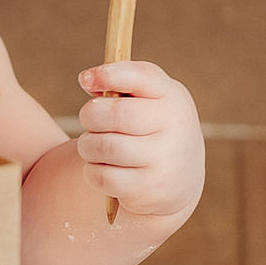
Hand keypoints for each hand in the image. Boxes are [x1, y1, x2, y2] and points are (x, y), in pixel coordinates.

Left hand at [76, 61, 204, 222]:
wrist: (180, 180)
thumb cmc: (151, 129)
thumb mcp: (149, 101)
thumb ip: (121, 85)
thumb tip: (89, 80)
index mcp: (171, 96)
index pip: (142, 77)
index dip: (109, 74)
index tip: (85, 79)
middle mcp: (174, 126)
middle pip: (116, 114)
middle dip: (90, 115)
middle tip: (90, 120)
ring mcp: (163, 160)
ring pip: (104, 146)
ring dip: (87, 145)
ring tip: (93, 145)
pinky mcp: (148, 189)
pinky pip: (103, 176)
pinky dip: (92, 171)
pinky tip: (101, 167)